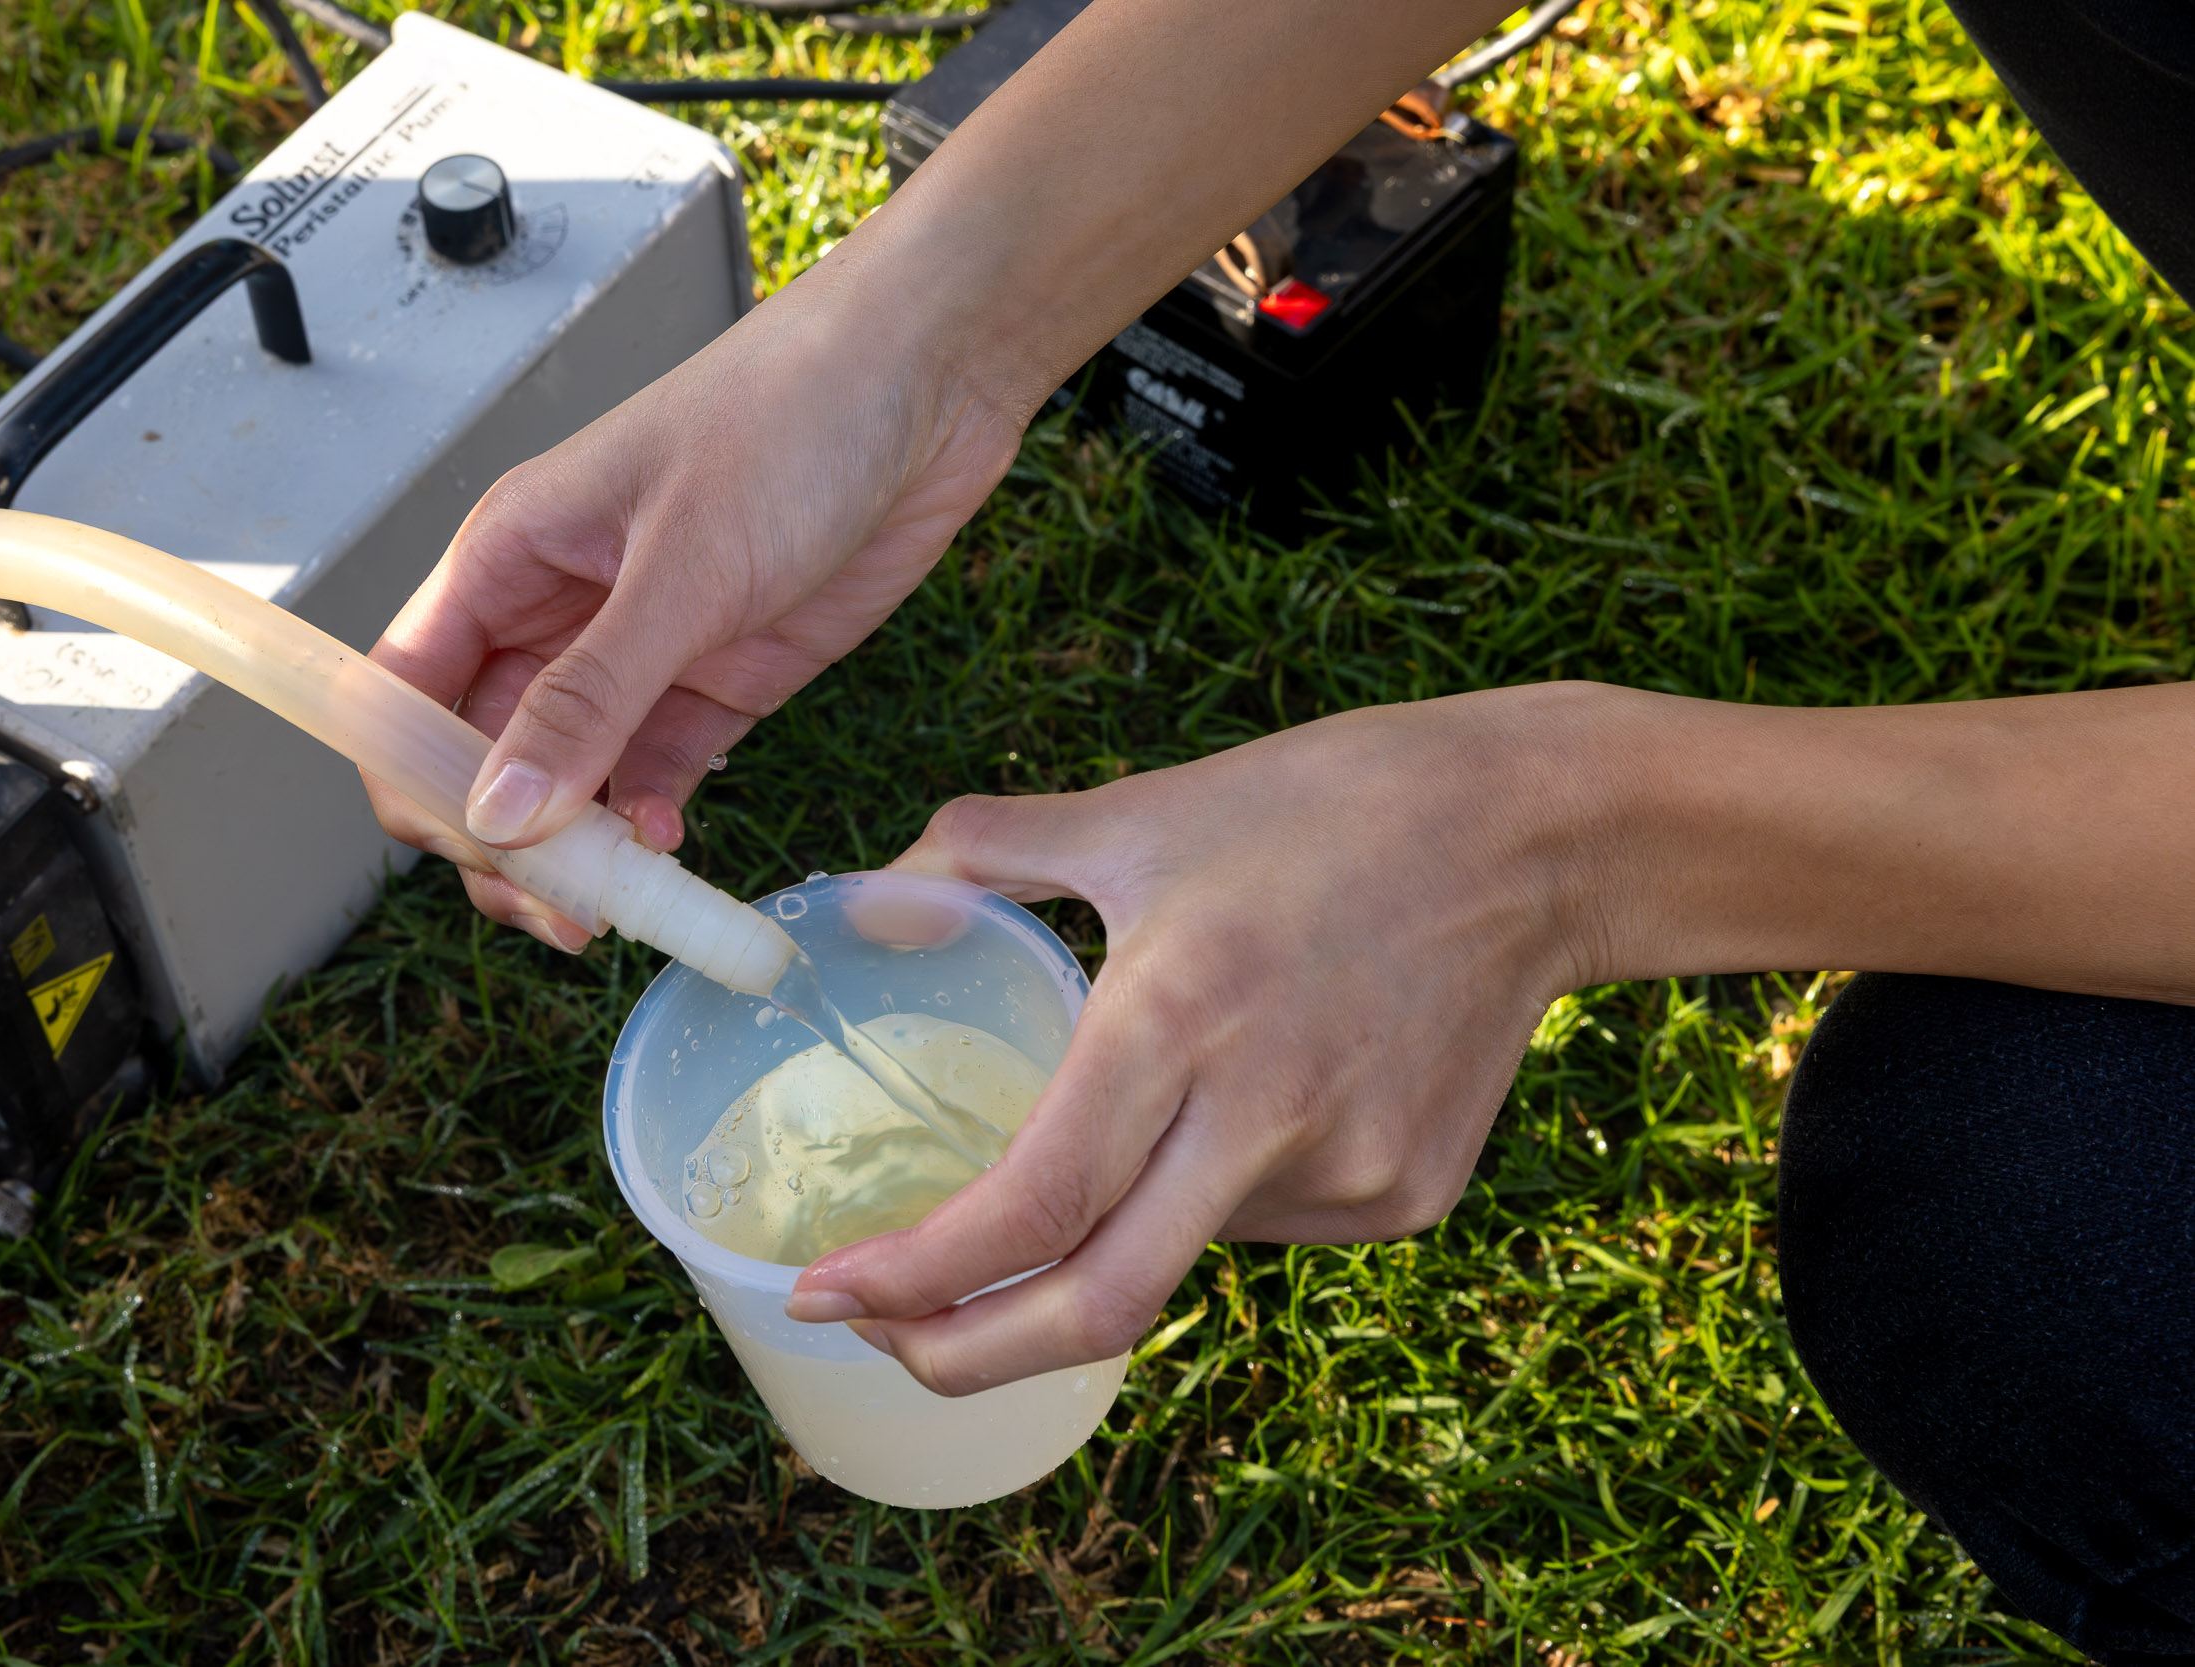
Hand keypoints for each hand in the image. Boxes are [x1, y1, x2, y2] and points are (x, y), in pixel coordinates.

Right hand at [362, 252, 1029, 946]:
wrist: (930, 382)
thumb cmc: (792, 417)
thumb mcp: (682, 565)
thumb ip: (591, 699)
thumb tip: (500, 812)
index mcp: (507, 559)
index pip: (404, 696)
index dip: (416, 784)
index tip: (474, 851)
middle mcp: (558, 612)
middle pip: (478, 760)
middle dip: (502, 843)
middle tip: (562, 907)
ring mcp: (639, 653)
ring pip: (565, 784)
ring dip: (579, 852)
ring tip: (618, 903)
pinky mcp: (718, 682)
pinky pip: (653, 777)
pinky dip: (650, 826)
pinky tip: (671, 851)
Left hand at [783, 684, 1618, 1394]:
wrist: (1540, 833)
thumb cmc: (1327, 805)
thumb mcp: (1144, 810)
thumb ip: (986, 852)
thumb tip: (869, 899)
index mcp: (1179, 1016)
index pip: (1029, 1205)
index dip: (913, 1275)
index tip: (822, 1291)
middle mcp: (1264, 1117)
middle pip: (1096, 1309)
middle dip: (964, 1357)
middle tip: (884, 1340)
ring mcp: (1349, 1172)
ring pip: (1177, 1253)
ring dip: (1105, 1229)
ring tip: (1132, 1113)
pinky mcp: (1406, 1198)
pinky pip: (1262, 1228)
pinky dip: (1206, 1195)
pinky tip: (1241, 1101)